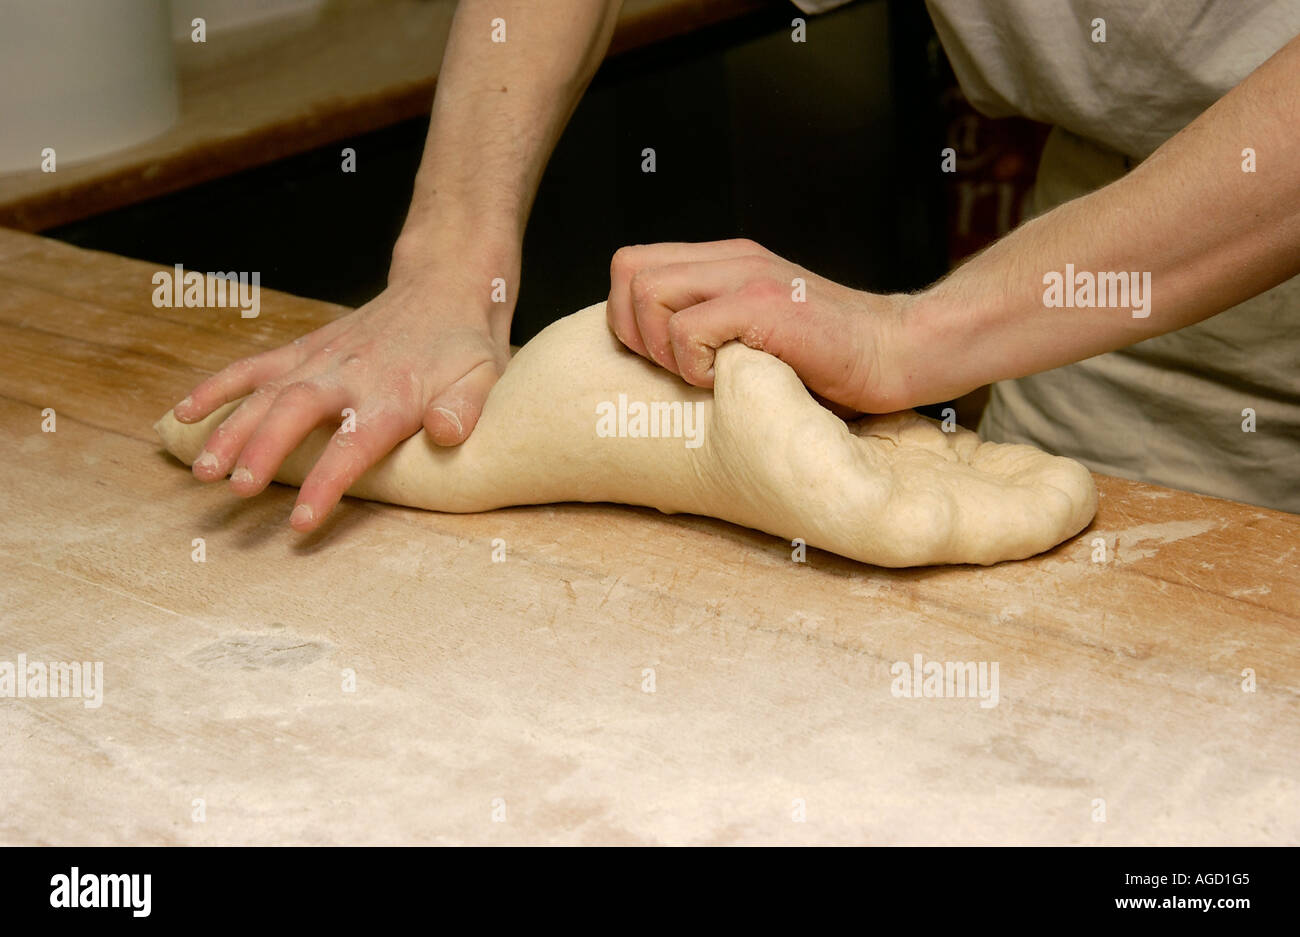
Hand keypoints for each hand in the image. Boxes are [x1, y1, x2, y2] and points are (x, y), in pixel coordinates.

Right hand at [172, 266, 509, 531]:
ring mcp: (319, 359)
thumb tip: (447, 434)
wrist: (444, 288)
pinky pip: (253, 366)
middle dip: (262, 450)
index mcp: (393, 394)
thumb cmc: (463, 348)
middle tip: (236, 490)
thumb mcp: (483, 377)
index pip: (354, 445)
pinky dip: (217, 386)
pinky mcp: (303, 349)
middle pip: (295, 413)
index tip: (300, 521)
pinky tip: (183, 413)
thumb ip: (465, 408)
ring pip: (264, 393)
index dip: (326, 483)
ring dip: (230, 429)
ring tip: (202, 471)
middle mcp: (348, 374)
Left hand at [605, 238, 915, 413]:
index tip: (661, 358)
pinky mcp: (764, 304)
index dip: (628, 316)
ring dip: (662, 348)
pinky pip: (687, 330)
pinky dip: (694, 366)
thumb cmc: (834, 360)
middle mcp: (732, 258)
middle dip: (633, 331)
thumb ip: (714, 326)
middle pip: (628, 270)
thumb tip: (654, 362)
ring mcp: (748, 276)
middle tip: (674, 368)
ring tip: (705, 373)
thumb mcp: (759, 331)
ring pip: (647, 293)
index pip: (633, 265)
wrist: (901, 354)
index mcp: (726, 261)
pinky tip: (730, 379)